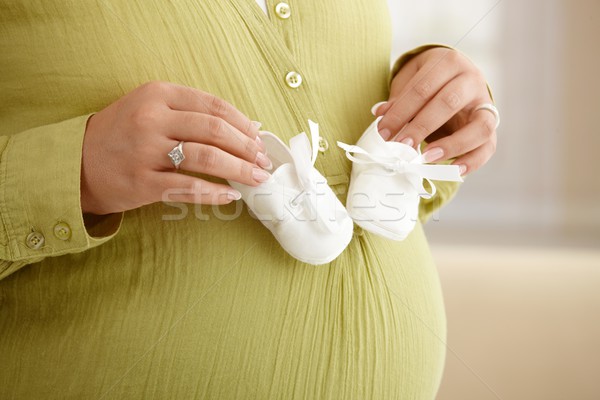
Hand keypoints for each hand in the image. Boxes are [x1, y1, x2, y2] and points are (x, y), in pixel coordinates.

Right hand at [81, 81, 271, 214]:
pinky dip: (216, 193)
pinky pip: (189, 187)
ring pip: (207, 158)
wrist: (76, 162)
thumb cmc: (122, 133)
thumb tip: (245, 126)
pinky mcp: (142, 182)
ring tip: (257, 178)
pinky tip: (232, 196)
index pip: (214, 106)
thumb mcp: (150, 107)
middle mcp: (152, 119)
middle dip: (247, 148)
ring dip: (240, 169)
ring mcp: (146, 151)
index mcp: (158, 94)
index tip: (258, 138)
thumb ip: (191, 111)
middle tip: (263, 161)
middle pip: (215, 130)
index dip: (243, 124)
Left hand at [374, 47, 496, 174]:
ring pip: (479, 126)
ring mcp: (485, 104)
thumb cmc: (429, 82)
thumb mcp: (411, 81)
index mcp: (449, 62)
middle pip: (448, 102)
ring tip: (427, 157)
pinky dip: (473, 161)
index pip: (423, 88)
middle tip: (401, 145)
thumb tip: (380, 113)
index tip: (383, 132)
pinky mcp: (491, 126)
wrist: (455, 80)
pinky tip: (453, 170)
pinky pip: (488, 146)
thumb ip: (399, 98)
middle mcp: (472, 80)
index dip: (400, 112)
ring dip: (452, 145)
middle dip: (421, 126)